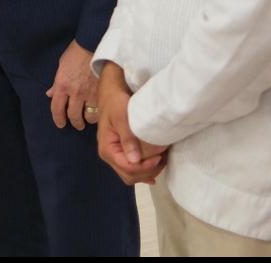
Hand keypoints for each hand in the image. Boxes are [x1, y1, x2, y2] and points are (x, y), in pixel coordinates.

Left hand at [46, 39, 99, 129]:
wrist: (94, 44)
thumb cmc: (76, 53)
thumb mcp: (61, 66)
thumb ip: (56, 83)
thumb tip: (50, 94)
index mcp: (62, 85)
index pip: (56, 109)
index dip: (58, 119)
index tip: (60, 124)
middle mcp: (74, 92)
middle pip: (73, 116)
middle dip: (75, 123)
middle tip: (77, 124)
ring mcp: (89, 94)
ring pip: (88, 116)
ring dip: (88, 119)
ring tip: (89, 119)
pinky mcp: (102, 93)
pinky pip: (100, 110)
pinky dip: (99, 113)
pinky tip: (99, 112)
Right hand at [96, 63, 168, 184]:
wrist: (111, 94)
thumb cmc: (116, 103)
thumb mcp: (121, 117)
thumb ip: (127, 138)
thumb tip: (134, 160)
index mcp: (107, 149)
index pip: (127, 168)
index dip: (145, 167)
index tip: (160, 157)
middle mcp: (109, 155)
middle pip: (129, 175)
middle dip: (147, 172)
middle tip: (163, 159)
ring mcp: (115, 155)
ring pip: (131, 174)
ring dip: (147, 171)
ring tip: (162, 160)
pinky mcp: (122, 152)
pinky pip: (132, 168)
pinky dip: (145, 170)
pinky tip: (155, 167)